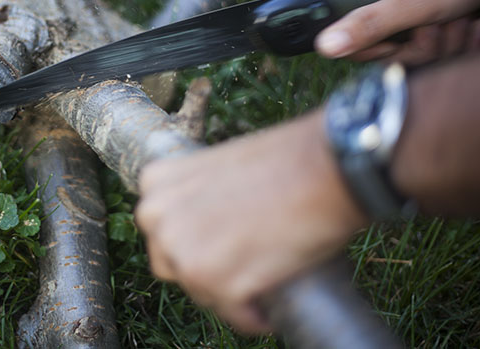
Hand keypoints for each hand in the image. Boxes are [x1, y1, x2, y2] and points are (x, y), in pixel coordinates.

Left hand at [135, 111, 367, 333]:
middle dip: (204, 268)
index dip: (192, 239)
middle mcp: (158, 219)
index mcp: (156, 183)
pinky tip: (268, 307)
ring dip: (228, 292)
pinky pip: (233, 315)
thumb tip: (203, 225)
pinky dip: (252, 316)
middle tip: (241, 262)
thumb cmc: (283, 163)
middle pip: (173, 264)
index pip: (160, 229)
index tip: (217, 242)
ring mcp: (185, 253)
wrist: (323, 171)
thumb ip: (197, 195)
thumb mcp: (219, 167)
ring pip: (200, 292)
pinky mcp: (216, 284)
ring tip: (262, 276)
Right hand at [316, 0, 479, 63]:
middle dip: (419, 45)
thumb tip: (323, 45)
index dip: (377, 48)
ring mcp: (396, 3)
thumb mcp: (410, 4)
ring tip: (459, 17)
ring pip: (410, 49)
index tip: (401, 37)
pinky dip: (456, 37)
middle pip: (381, 49)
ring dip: (445, 41)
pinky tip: (470, 20)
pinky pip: (430, 43)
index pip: (344, 38)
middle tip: (437, 24)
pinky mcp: (419, 11)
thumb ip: (366, 26)